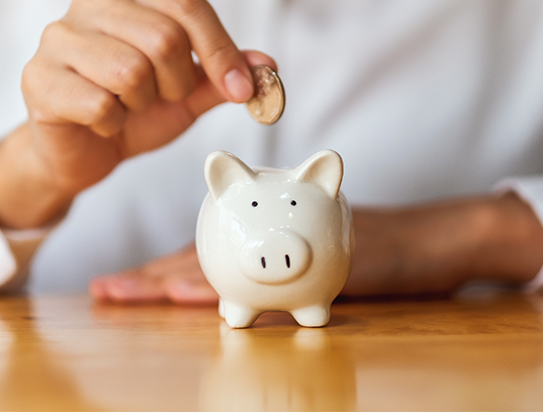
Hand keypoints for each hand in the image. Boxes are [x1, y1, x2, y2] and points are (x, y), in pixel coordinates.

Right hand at [0, 0, 274, 228]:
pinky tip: (100, 121)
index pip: (189, 5)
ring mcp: (59, 37)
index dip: (221, 51)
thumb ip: (222, 76)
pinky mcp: (38, 77)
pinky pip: (99, 103)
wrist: (81, 152)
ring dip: (141, 104)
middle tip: (161, 99)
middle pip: (164, 37)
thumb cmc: (134, 112)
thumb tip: (267, 64)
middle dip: (176, 84)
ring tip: (126, 107)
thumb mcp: (188, 94)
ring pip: (131, 71)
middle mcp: (92, 3)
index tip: (242, 91)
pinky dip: (111, 124)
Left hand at [89, 192, 542, 302]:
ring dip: (170, 280)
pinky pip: (262, 278)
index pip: (204, 258)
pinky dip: (226, 288)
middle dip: (149, 278)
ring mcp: (291, 245)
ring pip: (222, 262)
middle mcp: (272, 237)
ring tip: (126, 292)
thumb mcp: (329, 261)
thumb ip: (291, 275)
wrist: (438, 238)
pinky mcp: (312, 259)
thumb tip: (245, 305)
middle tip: (103, 290)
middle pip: (198, 258)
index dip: (159, 273)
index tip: (115, 288)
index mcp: (268, 239)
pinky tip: (192, 295)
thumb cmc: (386, 250)